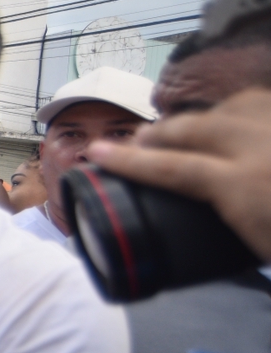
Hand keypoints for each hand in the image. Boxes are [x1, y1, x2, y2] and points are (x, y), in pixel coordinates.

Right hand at [88, 87, 270, 261]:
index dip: (128, 161)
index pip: (170, 167)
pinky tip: (235, 118)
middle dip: (158, 132)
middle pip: (193, 127)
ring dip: (201, 116)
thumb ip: (222, 228)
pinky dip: (241, 108)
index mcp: (241, 183)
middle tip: (137, 139)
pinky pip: (261, 102)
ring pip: (229, 107)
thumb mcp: (259, 250)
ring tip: (184, 127)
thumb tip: (189, 220)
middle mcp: (259, 145)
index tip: (97, 154)